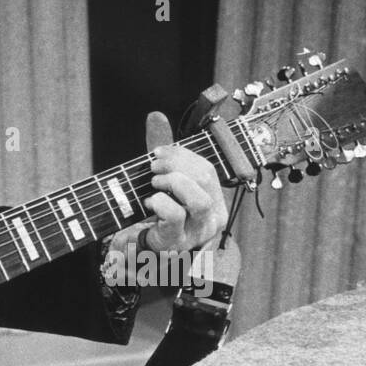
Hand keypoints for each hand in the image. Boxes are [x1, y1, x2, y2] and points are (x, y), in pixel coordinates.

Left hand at [140, 111, 228, 254]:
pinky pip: (175, 215)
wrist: (150, 250)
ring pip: (198, 199)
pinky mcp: (179, 242)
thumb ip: (164, 150)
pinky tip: (150, 202)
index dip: (181, 155)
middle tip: (153, 167)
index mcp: (215, 199)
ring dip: (171, 182)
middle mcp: (213, 216)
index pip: (207, 168)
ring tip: (154, 184)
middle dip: (175, 165)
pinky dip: (159, 202)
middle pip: (204, 178)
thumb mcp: (164, 180)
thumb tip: (156, 115)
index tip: (158, 153)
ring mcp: (198, 231)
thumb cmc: (161, 214)